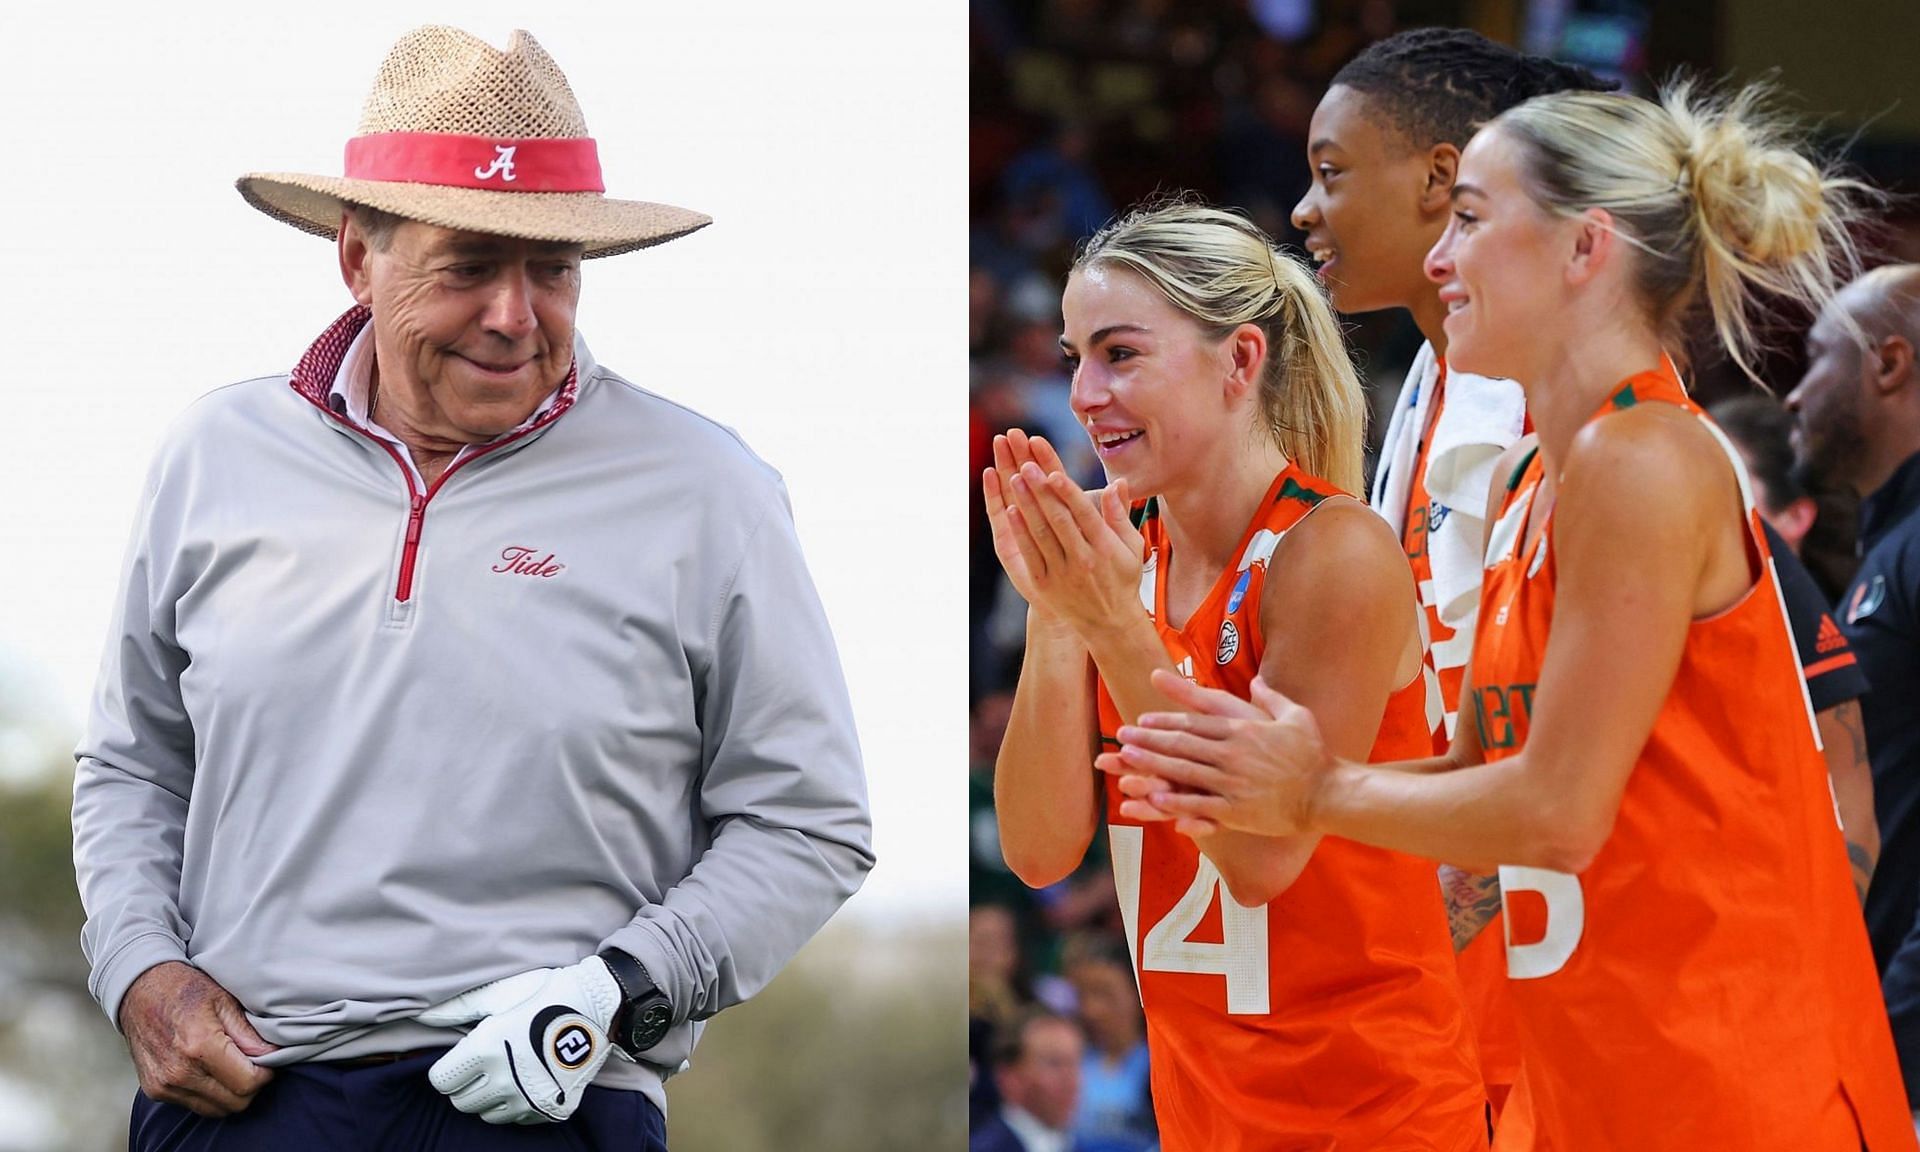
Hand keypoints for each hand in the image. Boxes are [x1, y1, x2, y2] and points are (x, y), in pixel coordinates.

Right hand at [119, 961, 277, 1116]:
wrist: (139, 991)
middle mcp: (179, 1072)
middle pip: (234, 1103)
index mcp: (200, 1046)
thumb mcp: (224, 1000)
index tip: (268, 1061)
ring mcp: (164, 1085)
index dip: (265, 1074)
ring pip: (216, 1110)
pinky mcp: (154, 1091)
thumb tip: (272, 1055)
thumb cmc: (185, 989)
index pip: (247, 1083)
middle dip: (251, 1086)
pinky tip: (212, 1071)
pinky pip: (194, 1105)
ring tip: (233, 1067)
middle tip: (253, 1065)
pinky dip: (210, 1095)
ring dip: (231, 1094)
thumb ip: (248, 1033)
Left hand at [418, 957, 623, 1124]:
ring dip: (491, 1097)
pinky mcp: (551, 1110)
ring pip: (487, 1115)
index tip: (463, 1057)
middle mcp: (505, 1080)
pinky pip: (518, 1120)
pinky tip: (529, 1080)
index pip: (441, 1081)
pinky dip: (518, 1105)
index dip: (448, 1068)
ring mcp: (529, 1099)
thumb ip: (457, 1008)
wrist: (601, 1006)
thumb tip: (420, 1016)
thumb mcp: (500, 993)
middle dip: (467, 1084)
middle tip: (485, 1063)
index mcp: (486, 1049)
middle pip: (461, 1103)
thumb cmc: (546, 993)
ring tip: (508, 1071)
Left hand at [982, 432, 1143, 636]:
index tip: (1053, 471)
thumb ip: (1120, 514)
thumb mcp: (1131, 547)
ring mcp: (1062, 573)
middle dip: (1041, 491)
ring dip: (1027, 505)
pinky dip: (1020, 532)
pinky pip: (1030, 554)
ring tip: (1014, 478)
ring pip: (1041, 534)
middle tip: (1026, 465)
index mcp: (1105, 547)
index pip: (1084, 514)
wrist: (1109, 623)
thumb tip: (1117, 482)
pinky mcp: (1045, 585)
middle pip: (1058, 520)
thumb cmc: (1122, 578)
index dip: (1067, 491)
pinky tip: (1011, 510)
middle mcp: (1083, 559)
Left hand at [1097, 669, 1333, 837]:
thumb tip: (1257, 681)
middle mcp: (1233, 753)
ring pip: (1184, 772)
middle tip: (1123, 736)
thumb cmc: (1313, 753)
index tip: (1144, 718)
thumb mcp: (1295, 715)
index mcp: (1243, 729)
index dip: (1167, 719)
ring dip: (1153, 765)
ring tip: (1127, 761)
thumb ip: (1271, 697)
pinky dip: (1177, 801)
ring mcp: (1233, 782)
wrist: (1328, 793)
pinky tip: (1154, 797)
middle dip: (1150, 739)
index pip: (1197, 721)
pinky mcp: (1237, 810)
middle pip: (1183, 743)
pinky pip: (1200, 805)